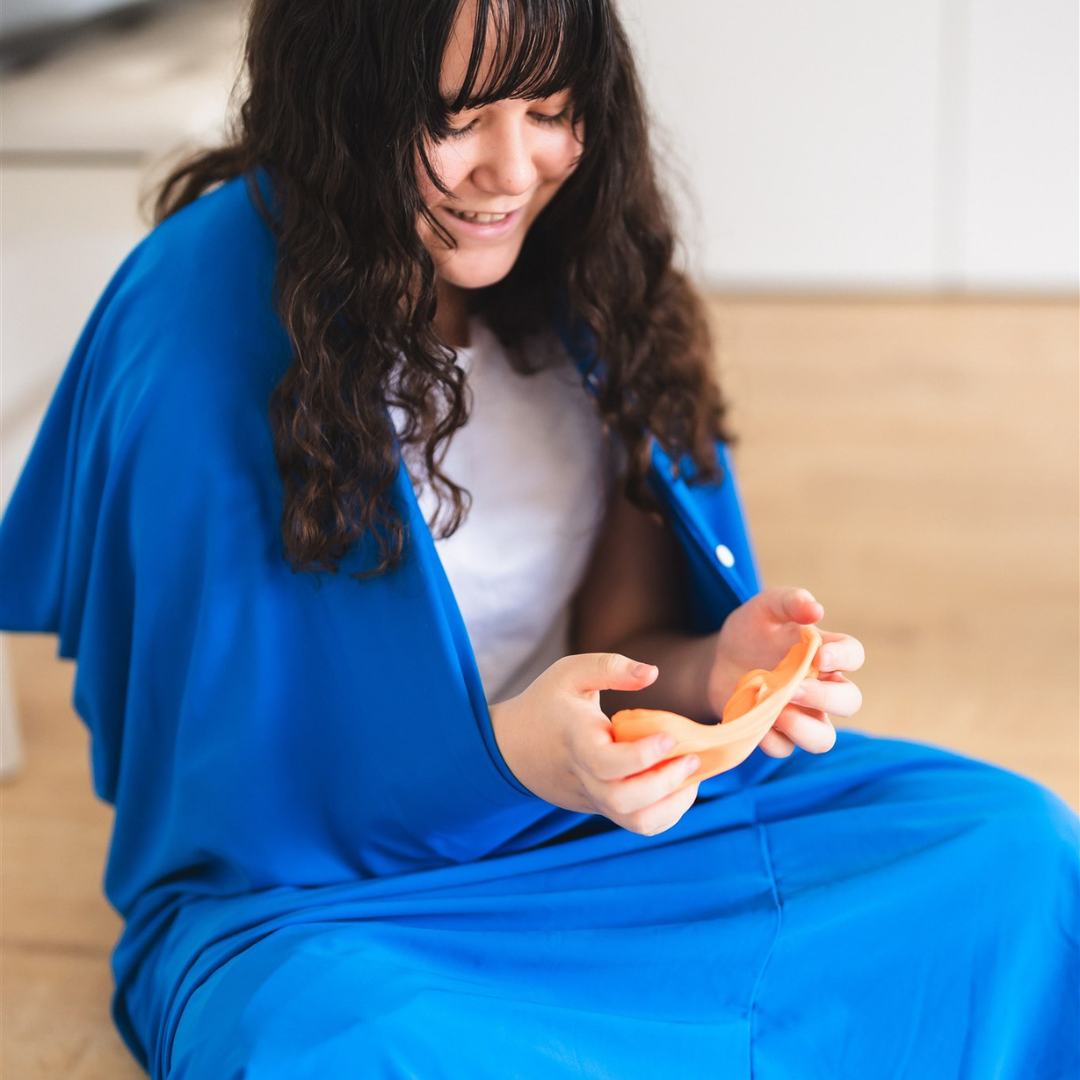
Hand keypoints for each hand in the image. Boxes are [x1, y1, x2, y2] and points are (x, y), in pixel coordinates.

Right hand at [489, 654, 701, 835]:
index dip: (642, 755)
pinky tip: (679, 785)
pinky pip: (637, 823)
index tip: (669, 736)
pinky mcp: (602, 808)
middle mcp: (584, 777)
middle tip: (692, 757)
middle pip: (623, 801)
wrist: (513, 749)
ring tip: (690, 775)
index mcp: (576, 742)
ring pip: (634, 822)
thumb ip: (610, 667)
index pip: (606, 763)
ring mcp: (593, 798)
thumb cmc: (546, 705)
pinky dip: (666, 812)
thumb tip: (653, 673)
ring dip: (671, 804)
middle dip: (665, 784)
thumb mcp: (570, 673)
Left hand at [706, 587, 864, 757]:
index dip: (844, 657)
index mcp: (824, 652)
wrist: (716, 661)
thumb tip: (816, 610)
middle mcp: (821, 686)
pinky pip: (785, 748)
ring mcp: (801, 714)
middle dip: (827, 699)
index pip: (853, 655)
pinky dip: (772, 740)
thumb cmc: (750, 632)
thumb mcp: (764, 608)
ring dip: (806, 730)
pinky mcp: (777, 734)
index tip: (821, 656)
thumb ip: (789, 602)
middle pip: (849, 701)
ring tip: (779, 714)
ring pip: (824, 737)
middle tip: (795, 689)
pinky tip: (756, 725)